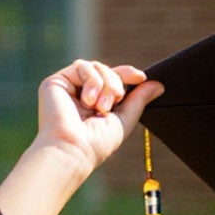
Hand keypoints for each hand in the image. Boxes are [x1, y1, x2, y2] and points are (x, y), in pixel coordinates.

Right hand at [32, 61, 158, 179]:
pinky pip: (82, 66)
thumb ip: (139, 100)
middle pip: (107, 70)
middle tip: (115, 102)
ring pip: (96, 66)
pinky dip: (92, 81)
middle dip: (117, 83)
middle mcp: (82, 93)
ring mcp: (69, 86)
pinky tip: (88, 101)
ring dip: (106, 84)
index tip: (141, 77)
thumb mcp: (125, 119)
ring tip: (101, 107)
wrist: (74, 148)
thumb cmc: (98, 142)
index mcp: (97, 102)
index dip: (127, 74)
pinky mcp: (56, 81)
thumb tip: (158, 84)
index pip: (114, 79)